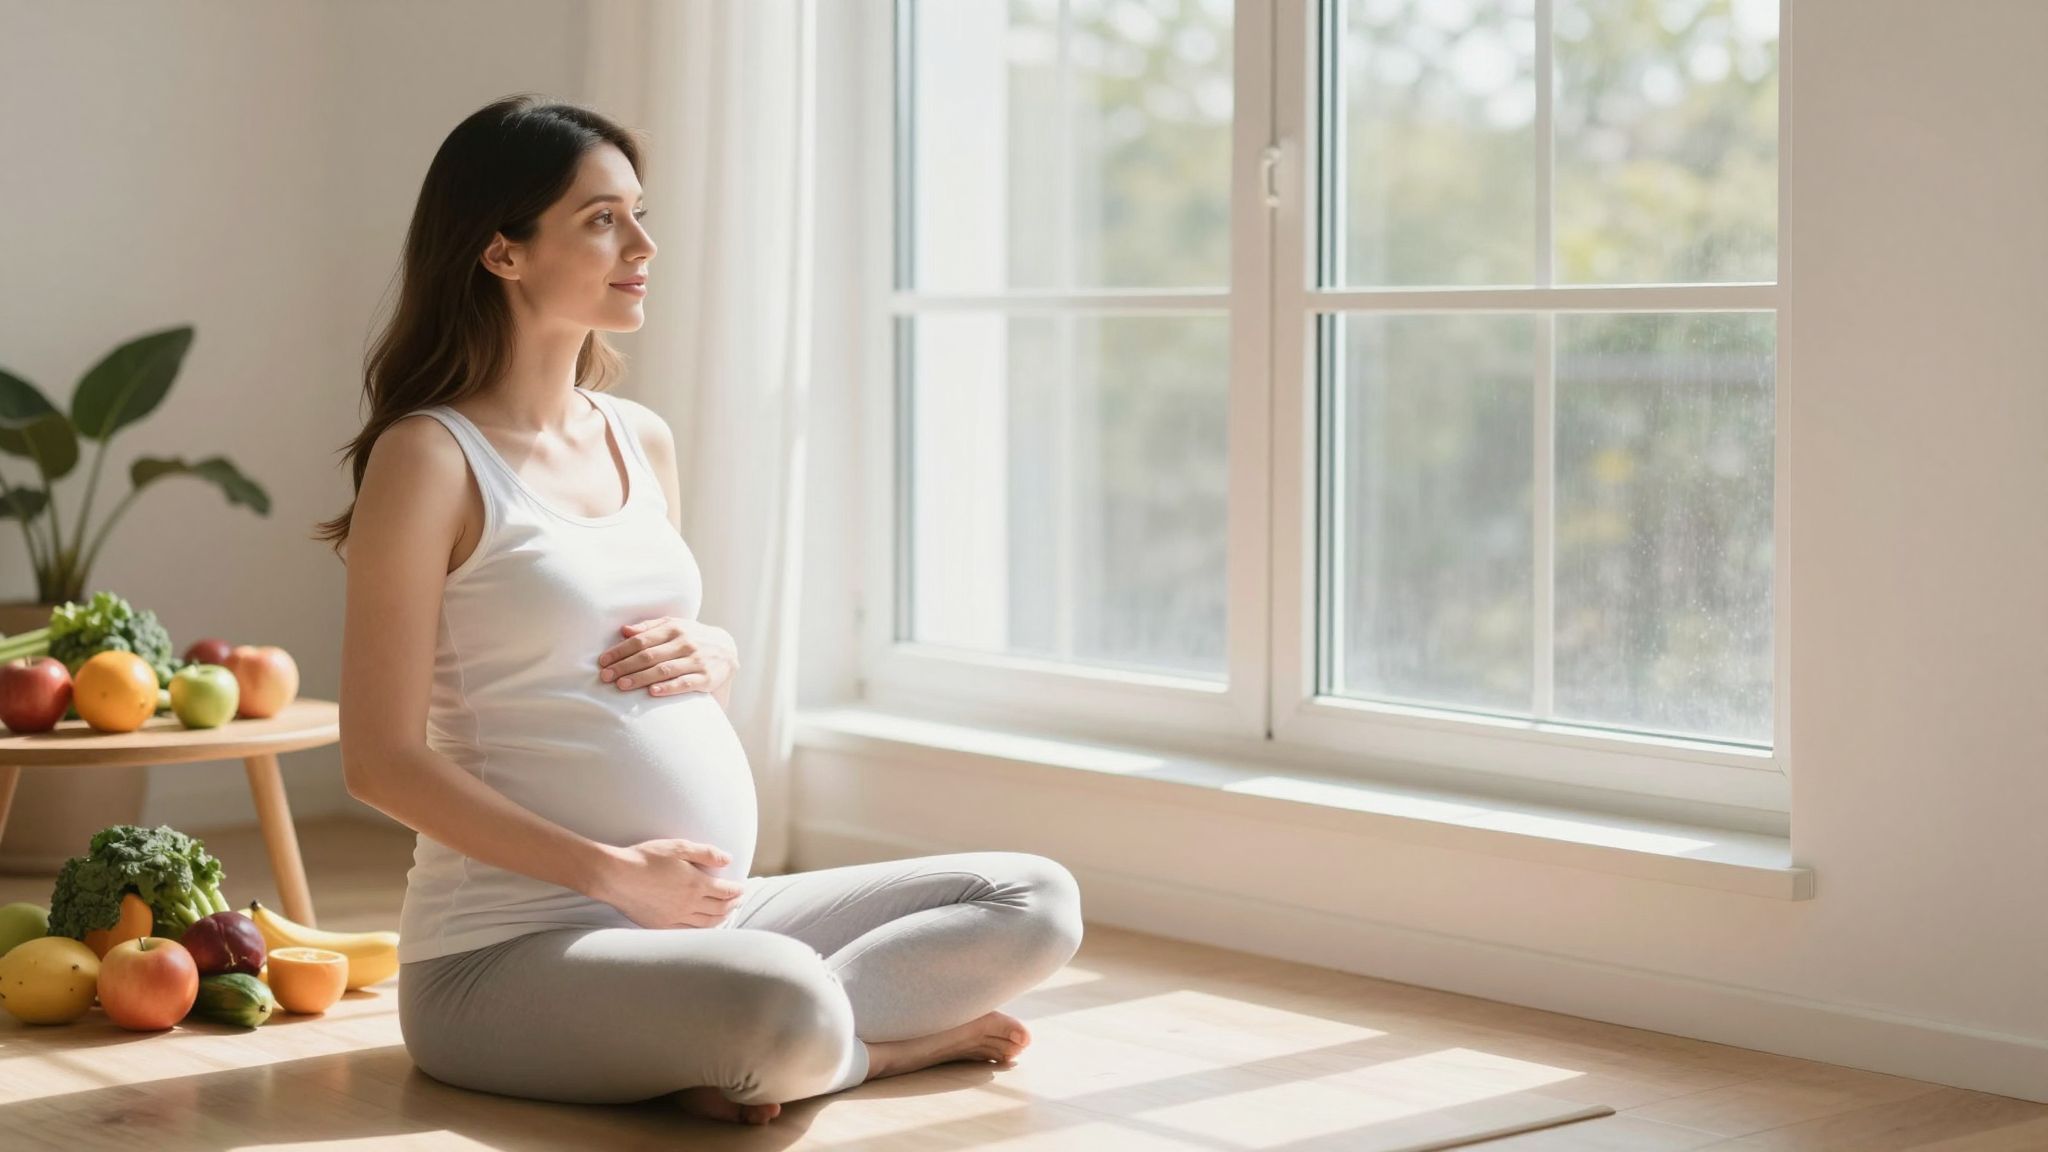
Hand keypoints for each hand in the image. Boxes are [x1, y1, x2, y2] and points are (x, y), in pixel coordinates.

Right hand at [591, 838, 744, 928]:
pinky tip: (702, 925)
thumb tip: (728, 860)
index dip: (737, 891)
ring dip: (720, 919)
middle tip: (738, 901)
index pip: (726, 892)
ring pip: (706, 923)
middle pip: (720, 909)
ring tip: (726, 914)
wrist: (616, 876)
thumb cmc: (646, 857)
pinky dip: (701, 929)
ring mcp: (675, 917)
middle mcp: (689, 904)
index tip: (741, 889)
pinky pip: (687, 931)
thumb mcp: (678, 847)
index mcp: (696, 884)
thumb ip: (706, 853)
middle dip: (732, 905)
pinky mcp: (661, 925)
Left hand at [597, 617, 737, 697]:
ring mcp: (697, 660)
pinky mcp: (706, 678)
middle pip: (649, 655)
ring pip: (664, 669)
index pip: (641, 640)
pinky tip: (652, 692)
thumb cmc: (693, 638)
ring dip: (640, 678)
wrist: (728, 651)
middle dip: (624, 666)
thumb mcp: (675, 626)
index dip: (620, 651)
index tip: (603, 661)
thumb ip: (650, 627)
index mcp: (674, 628)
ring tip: (621, 685)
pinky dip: (668, 687)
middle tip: (605, 676)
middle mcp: (686, 642)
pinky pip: (685, 683)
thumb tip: (624, 630)